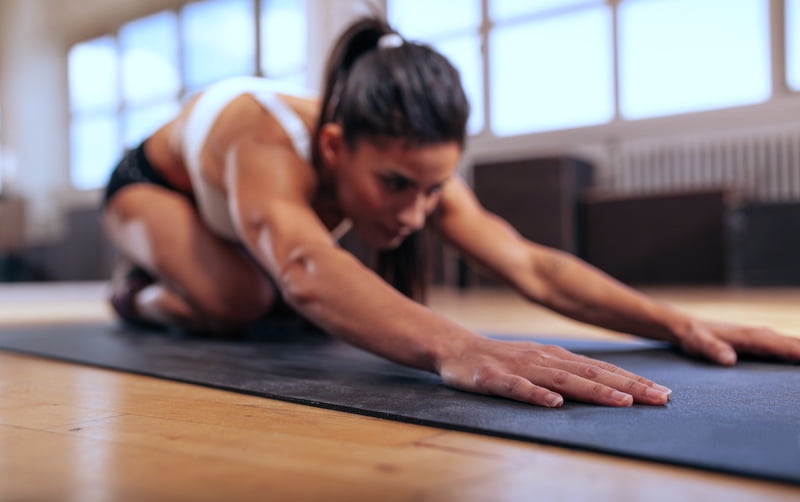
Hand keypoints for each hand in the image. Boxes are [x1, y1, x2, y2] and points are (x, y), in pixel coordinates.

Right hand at [437, 337, 671, 407]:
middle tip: (660, 398)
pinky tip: (553, 404)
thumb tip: (608, 386)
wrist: (456, 349)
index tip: (665, 393)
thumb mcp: (539, 363)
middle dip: (628, 386)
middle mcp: (544, 359)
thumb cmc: (502, 360)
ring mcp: (520, 368)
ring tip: (622, 401)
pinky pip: (517, 388)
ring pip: (561, 380)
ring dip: (594, 390)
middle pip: (591, 373)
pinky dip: (536, 395)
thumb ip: (568, 373)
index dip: (633, 380)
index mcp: (557, 357)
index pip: (602, 369)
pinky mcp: (494, 379)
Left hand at [672, 318, 799, 365]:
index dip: (797, 353)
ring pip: (792, 344)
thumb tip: (729, 359)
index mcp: (749, 335)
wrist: (686, 326)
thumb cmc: (692, 336)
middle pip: (793, 343)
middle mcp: (760, 334)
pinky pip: (785, 347)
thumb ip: (711, 349)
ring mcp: (762, 337)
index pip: (780, 346)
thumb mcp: (696, 343)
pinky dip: (797, 351)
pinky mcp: (760, 342)